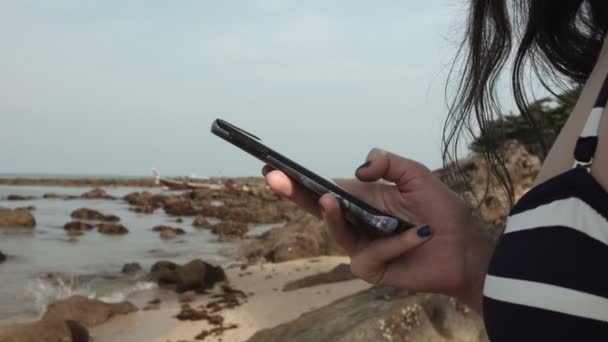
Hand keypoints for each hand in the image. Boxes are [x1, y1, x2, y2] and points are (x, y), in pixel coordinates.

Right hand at [263, 148, 493, 311]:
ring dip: (333, 217)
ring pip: (337, 232)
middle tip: (272, 177)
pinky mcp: (371, 268)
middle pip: (318, 209)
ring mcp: (361, 246)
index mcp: (363, 198)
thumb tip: (358, 170)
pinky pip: (371, 254)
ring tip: (330, 200)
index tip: (274, 167)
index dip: (300, 180)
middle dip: (294, 193)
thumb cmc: (442, 212)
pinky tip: (420, 236)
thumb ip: (388, 164)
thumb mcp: (418, 177)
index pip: (326, 188)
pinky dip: (396, 243)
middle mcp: (357, 221)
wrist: (465, 250)